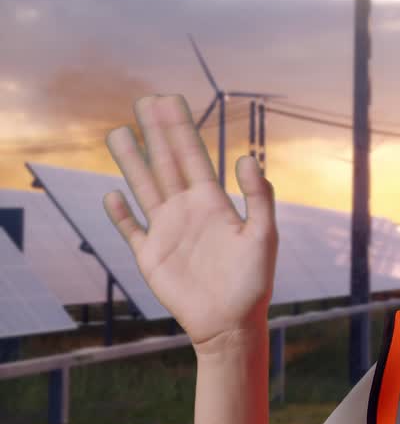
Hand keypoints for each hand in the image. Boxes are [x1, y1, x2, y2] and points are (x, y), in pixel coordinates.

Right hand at [103, 94, 278, 353]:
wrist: (231, 323)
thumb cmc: (254, 282)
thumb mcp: (264, 235)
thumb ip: (258, 197)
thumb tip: (247, 158)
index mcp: (213, 203)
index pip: (192, 156)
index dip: (180, 128)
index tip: (169, 100)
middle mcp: (187, 211)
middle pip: (166, 163)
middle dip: (155, 133)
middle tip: (143, 100)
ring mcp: (167, 231)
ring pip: (144, 187)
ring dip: (131, 162)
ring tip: (118, 133)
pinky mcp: (150, 256)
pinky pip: (130, 229)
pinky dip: (120, 213)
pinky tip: (111, 194)